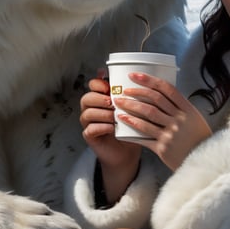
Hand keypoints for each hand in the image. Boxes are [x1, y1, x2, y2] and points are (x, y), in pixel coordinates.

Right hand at [80, 75, 141, 203]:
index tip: (108, 86)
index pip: (92, 85)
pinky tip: (112, 128)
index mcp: (101, 98)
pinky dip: (101, 127)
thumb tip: (142, 76)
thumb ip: (134, 95)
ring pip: (87, 113)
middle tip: (112, 103)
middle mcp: (92, 108)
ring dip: (102, 114)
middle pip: (87, 98)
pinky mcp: (90, 136)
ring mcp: (89, 123)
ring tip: (115, 116)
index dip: (97, 83)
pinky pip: (90, 129)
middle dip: (99, 99)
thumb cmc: (132, 128)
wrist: (128, 152)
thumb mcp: (135, 109)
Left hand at [113, 72, 211, 170]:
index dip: (149, 80)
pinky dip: (133, 126)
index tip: (135, 76)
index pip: (166, 89)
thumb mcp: (194, 119)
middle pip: (154, 100)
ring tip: (119, 103)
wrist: (202, 163)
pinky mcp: (163, 148)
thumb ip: (179, 108)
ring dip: (130, 107)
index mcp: (188, 110)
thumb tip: (159, 94)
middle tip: (123, 90)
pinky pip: (144, 134)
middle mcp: (180, 119)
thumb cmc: (197, 139)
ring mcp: (172, 134)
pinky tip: (124, 120)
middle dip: (136, 92)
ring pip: (147, 114)